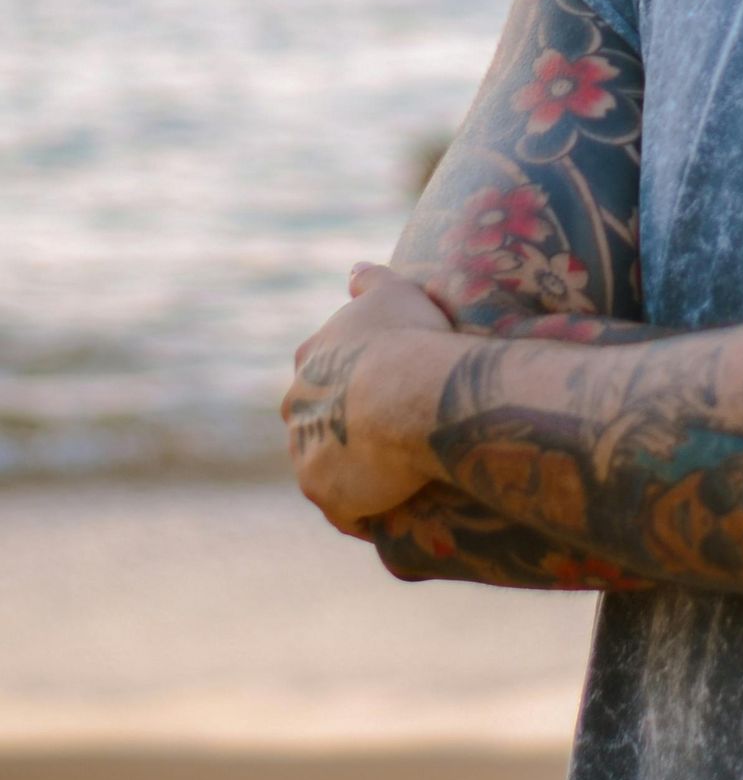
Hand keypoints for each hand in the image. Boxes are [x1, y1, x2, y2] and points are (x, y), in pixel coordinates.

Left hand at [282, 262, 454, 532]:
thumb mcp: (394, 292)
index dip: (348, 377)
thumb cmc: (405, 336)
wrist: (408, 394)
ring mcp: (305, 451)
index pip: (317, 370)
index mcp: (309, 357)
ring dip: (350, 470)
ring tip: (394, 476)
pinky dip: (361, 508)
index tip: (378, 384)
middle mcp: (296, 405)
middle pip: (314, 420)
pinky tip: (390, 508)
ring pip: (325, 464)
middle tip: (386, 432)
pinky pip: (342, 507)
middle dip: (339, 426)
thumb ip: (371, 281)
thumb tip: (354, 270)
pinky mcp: (321, 491)